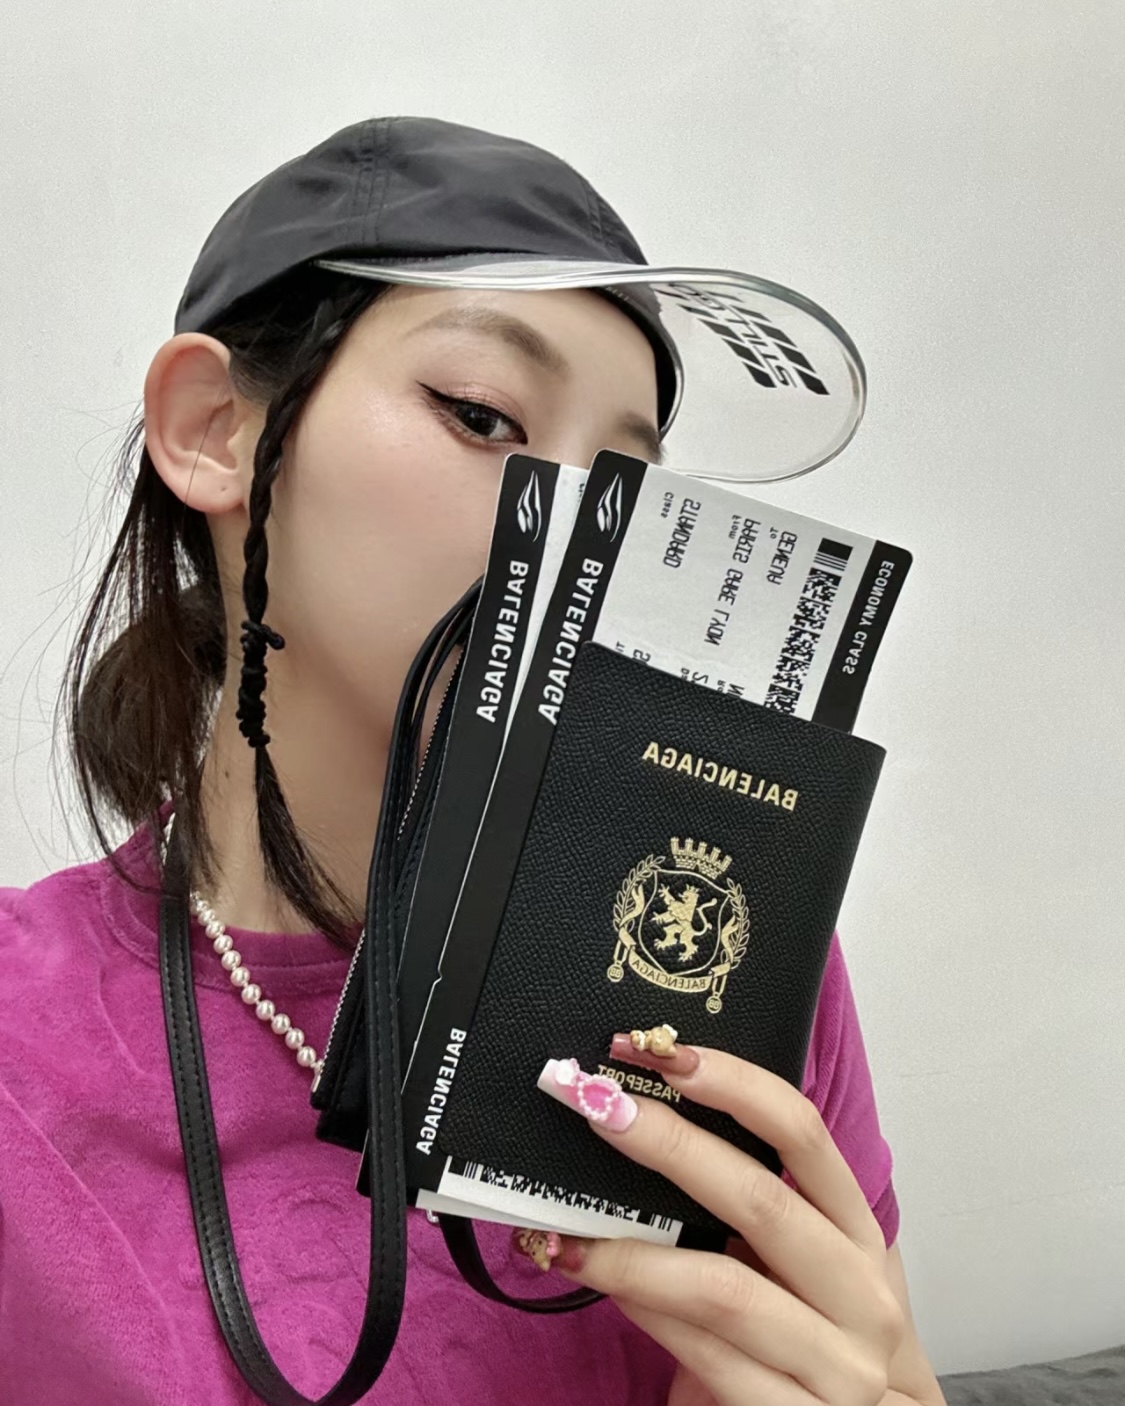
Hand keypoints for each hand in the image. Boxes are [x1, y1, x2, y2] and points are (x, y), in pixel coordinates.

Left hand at [530, 1042, 905, 1405]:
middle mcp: (862, 1295)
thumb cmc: (824, 1347)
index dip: (734, 1083)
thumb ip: (757, 1214)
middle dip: (669, 1146)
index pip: (803, 1134)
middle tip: (596, 1108)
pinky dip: (644, 1316)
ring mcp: (841, 1366)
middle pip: (761, 1199)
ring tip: (565, 1230)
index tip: (662, 1054)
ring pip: (723, 1289)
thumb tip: (650, 1129)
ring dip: (632, 1253)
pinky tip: (600, 1287)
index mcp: (860, 1234)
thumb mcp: (810, 1273)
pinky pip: (707, 1359)